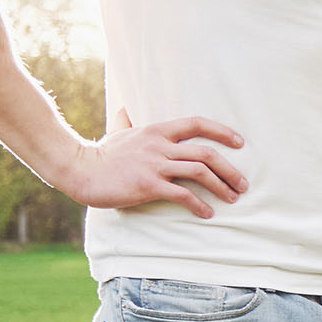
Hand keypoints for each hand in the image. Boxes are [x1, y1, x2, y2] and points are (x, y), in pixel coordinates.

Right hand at [65, 109, 245, 217]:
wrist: (79, 169)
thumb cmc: (101, 154)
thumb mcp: (117, 132)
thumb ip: (126, 121)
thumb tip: (124, 108)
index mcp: (157, 130)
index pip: (197, 123)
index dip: (222, 131)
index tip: (240, 143)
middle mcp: (159, 145)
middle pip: (206, 153)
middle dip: (230, 169)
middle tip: (243, 184)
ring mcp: (154, 165)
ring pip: (199, 172)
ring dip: (221, 187)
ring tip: (232, 199)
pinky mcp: (147, 185)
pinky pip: (182, 195)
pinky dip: (199, 205)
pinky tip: (207, 213)